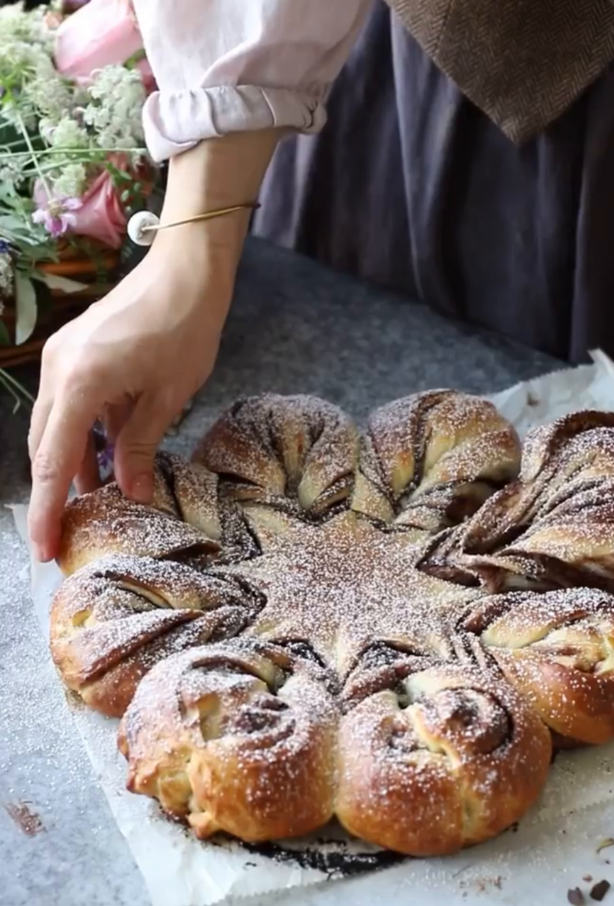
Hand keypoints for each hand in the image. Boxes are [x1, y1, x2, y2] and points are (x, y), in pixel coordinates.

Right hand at [27, 129, 280, 562]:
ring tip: (87, 506)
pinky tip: (102, 463)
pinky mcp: (77, 353)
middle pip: (46, 445)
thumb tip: (129, 493)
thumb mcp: (168, 397)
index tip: (45, 548)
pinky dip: (84, 437)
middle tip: (62, 537)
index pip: (54, 461)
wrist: (188, 269)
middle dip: (52, 493)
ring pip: (57, 427)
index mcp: (79, 383)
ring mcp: (64, 358)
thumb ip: (141, 446)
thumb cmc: (186, 327)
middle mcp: (59, 370)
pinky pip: (72, 406)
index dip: (47, 509)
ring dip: (70, 465)